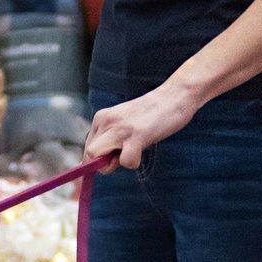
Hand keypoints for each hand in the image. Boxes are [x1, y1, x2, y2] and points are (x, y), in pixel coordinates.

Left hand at [85, 81, 200, 167]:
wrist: (174, 96)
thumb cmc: (152, 114)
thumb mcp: (125, 123)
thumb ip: (111, 139)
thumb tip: (101, 164)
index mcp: (102, 117)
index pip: (87, 148)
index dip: (97, 161)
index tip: (112, 161)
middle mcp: (106, 121)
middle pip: (89, 154)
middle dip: (103, 164)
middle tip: (123, 156)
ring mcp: (120, 128)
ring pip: (98, 158)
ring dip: (116, 163)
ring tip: (133, 150)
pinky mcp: (136, 135)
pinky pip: (126, 161)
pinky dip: (134, 162)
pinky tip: (143, 148)